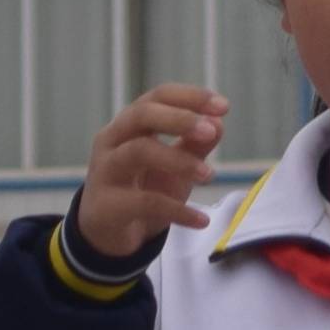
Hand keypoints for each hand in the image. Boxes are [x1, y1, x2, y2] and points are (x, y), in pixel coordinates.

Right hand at [74, 86, 232, 259]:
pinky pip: (144, 203)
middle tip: (211, 131)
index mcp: (130, 124)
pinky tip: (201, 220)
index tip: (224, 106)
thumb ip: (195, 144)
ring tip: (209, 174)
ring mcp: (105, 171)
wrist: (108, 233)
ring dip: (179, 160)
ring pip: (138, 152)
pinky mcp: (107, 206)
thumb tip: (218, 123)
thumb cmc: (142, 188)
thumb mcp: (174, 165)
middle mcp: (112, 140)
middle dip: (179, 119)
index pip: (158, 96)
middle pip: (141, 115)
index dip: (190, 97)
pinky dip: (177, 211)